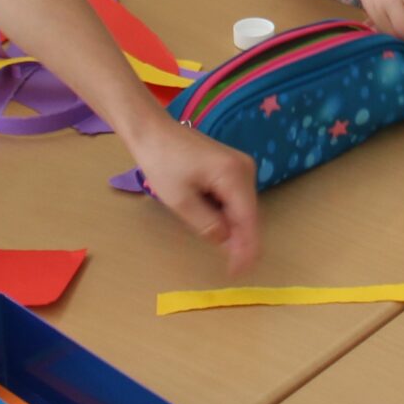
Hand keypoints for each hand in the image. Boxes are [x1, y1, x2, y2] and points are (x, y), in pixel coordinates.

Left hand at [129, 121, 261, 275]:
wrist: (153, 131)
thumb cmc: (162, 163)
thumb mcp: (180, 201)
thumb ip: (207, 224)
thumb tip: (228, 242)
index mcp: (234, 175)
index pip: (248, 220)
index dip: (246, 249)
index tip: (239, 272)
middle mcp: (245, 169)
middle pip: (249, 214)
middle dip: (241, 240)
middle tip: (231, 267)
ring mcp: (241, 166)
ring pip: (244, 207)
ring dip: (234, 228)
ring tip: (222, 247)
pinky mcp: (233, 167)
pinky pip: (237, 198)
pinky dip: (229, 214)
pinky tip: (216, 224)